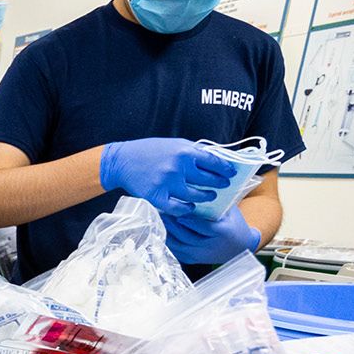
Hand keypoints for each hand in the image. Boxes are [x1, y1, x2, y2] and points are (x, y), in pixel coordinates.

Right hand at [99, 138, 228, 217]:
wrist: (122, 161)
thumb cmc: (150, 151)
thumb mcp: (174, 144)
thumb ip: (194, 152)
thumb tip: (217, 161)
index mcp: (184, 152)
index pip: (214, 162)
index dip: (225, 169)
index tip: (231, 173)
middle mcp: (177, 167)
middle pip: (208, 180)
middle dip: (219, 184)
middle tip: (223, 186)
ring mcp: (167, 184)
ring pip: (196, 196)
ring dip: (206, 197)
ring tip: (209, 196)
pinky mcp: (156, 197)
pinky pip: (178, 208)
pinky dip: (187, 209)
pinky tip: (190, 206)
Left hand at [164, 206, 261, 264]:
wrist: (240, 247)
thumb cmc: (234, 224)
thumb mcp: (230, 211)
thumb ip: (216, 203)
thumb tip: (200, 187)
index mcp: (223, 232)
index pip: (203, 226)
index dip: (189, 219)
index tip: (177, 210)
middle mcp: (211, 247)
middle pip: (186, 235)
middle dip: (172, 223)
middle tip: (161, 210)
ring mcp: (200, 255)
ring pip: (178, 244)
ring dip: (167, 231)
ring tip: (159, 218)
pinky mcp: (192, 260)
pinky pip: (175, 250)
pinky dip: (167, 240)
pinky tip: (162, 229)